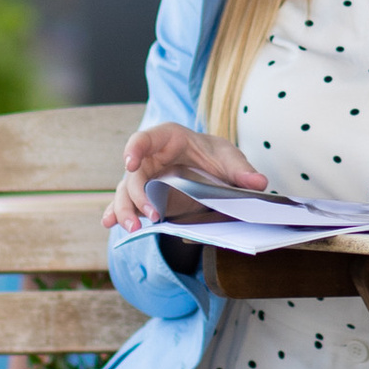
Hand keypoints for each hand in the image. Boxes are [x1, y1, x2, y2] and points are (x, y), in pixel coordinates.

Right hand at [109, 125, 268, 232]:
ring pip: (126, 191)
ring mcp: (144, 178)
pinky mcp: (144, 197)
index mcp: (167, 139)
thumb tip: (259, 184)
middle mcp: (149, 158)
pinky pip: (126, 203)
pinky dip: (116, 213)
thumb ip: (241, 170)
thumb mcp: (229, 158)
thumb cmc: (214, 155)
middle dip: (137, 195)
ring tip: (132, 228)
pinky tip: (110, 223)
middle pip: (133, 173)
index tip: (130, 163)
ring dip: (125, 209)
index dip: (135, 149)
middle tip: (150, 216)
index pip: (144, 139)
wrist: (209, 167)